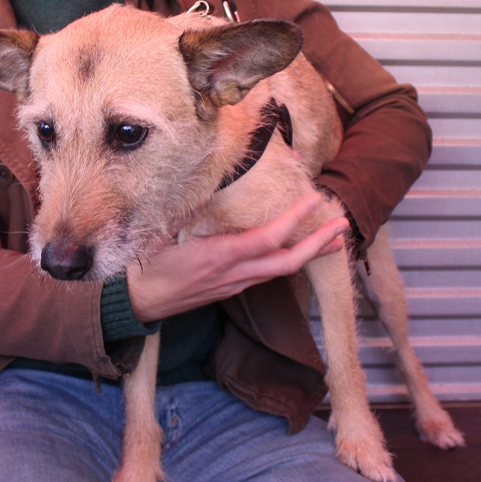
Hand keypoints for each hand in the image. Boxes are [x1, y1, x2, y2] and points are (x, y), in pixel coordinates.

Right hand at [127, 193, 348, 322]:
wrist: (139, 302)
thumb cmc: (148, 266)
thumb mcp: (163, 232)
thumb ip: (188, 209)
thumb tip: (207, 179)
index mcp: (219, 256)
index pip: (267, 238)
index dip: (294, 219)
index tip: (312, 199)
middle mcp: (233, 274)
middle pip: (287, 262)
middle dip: (318, 244)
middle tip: (341, 225)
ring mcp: (234, 284)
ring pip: (281, 271)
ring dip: (308, 254)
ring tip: (331, 239)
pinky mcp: (231, 288)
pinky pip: (267, 275)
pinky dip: (287, 260)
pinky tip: (296, 252)